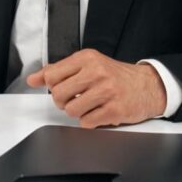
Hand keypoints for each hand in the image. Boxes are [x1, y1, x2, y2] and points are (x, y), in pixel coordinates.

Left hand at [26, 49, 165, 127]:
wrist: (148, 86)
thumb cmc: (115, 76)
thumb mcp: (88, 64)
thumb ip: (59, 70)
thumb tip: (33, 79)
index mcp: (87, 58)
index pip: (52, 75)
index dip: (53, 87)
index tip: (62, 87)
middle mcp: (97, 72)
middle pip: (59, 95)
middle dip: (64, 102)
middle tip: (76, 98)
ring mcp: (107, 91)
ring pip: (72, 111)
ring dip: (78, 112)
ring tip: (90, 105)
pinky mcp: (115, 110)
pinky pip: (87, 123)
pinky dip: (90, 121)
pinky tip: (99, 112)